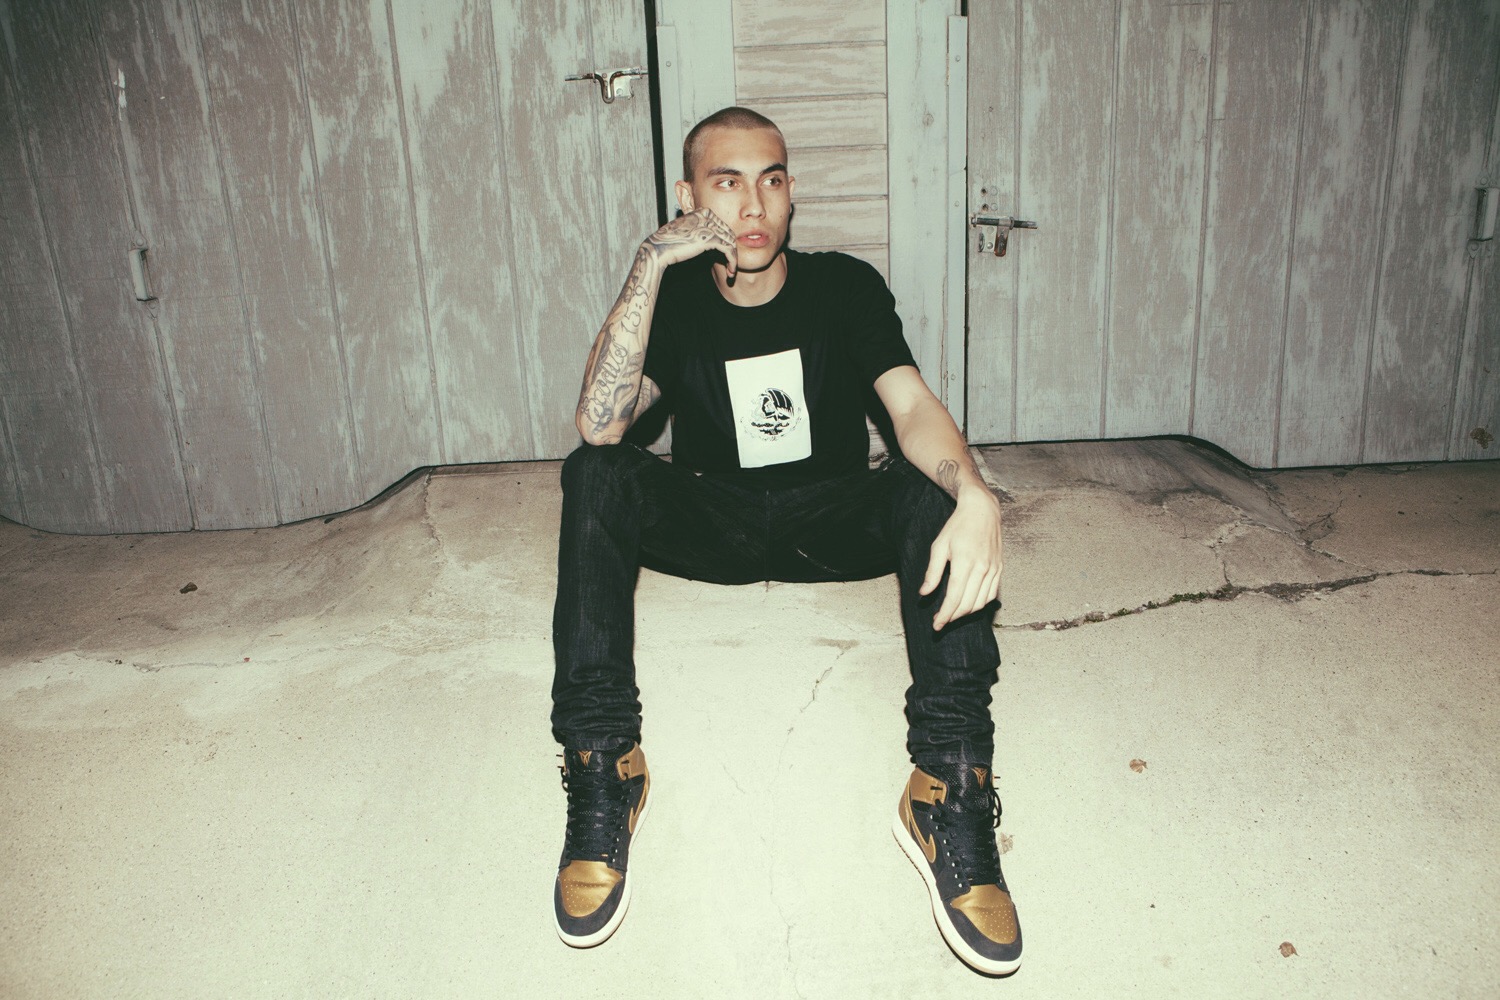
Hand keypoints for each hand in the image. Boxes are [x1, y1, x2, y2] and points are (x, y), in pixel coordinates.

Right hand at [643, 208, 738, 275]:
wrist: (659, 248)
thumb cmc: (669, 242)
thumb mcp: (688, 231)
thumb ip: (701, 231)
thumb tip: (714, 241)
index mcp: (702, 212)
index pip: (723, 227)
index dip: (727, 243)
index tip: (725, 257)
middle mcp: (707, 215)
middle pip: (729, 234)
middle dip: (733, 252)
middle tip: (731, 266)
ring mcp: (709, 225)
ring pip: (731, 242)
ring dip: (733, 259)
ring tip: (731, 271)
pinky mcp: (710, 238)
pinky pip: (729, 249)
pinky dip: (732, 261)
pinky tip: (730, 270)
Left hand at [919, 491, 1003, 629]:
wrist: (982, 510)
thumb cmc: (957, 527)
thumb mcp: (939, 546)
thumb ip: (932, 572)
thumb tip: (924, 593)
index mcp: (965, 562)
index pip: (954, 597)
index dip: (945, 615)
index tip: (936, 625)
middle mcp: (982, 568)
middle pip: (968, 604)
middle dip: (953, 617)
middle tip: (940, 621)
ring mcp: (993, 569)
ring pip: (980, 603)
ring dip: (965, 613)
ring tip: (952, 614)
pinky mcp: (999, 569)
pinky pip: (991, 595)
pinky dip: (979, 604)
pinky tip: (968, 604)